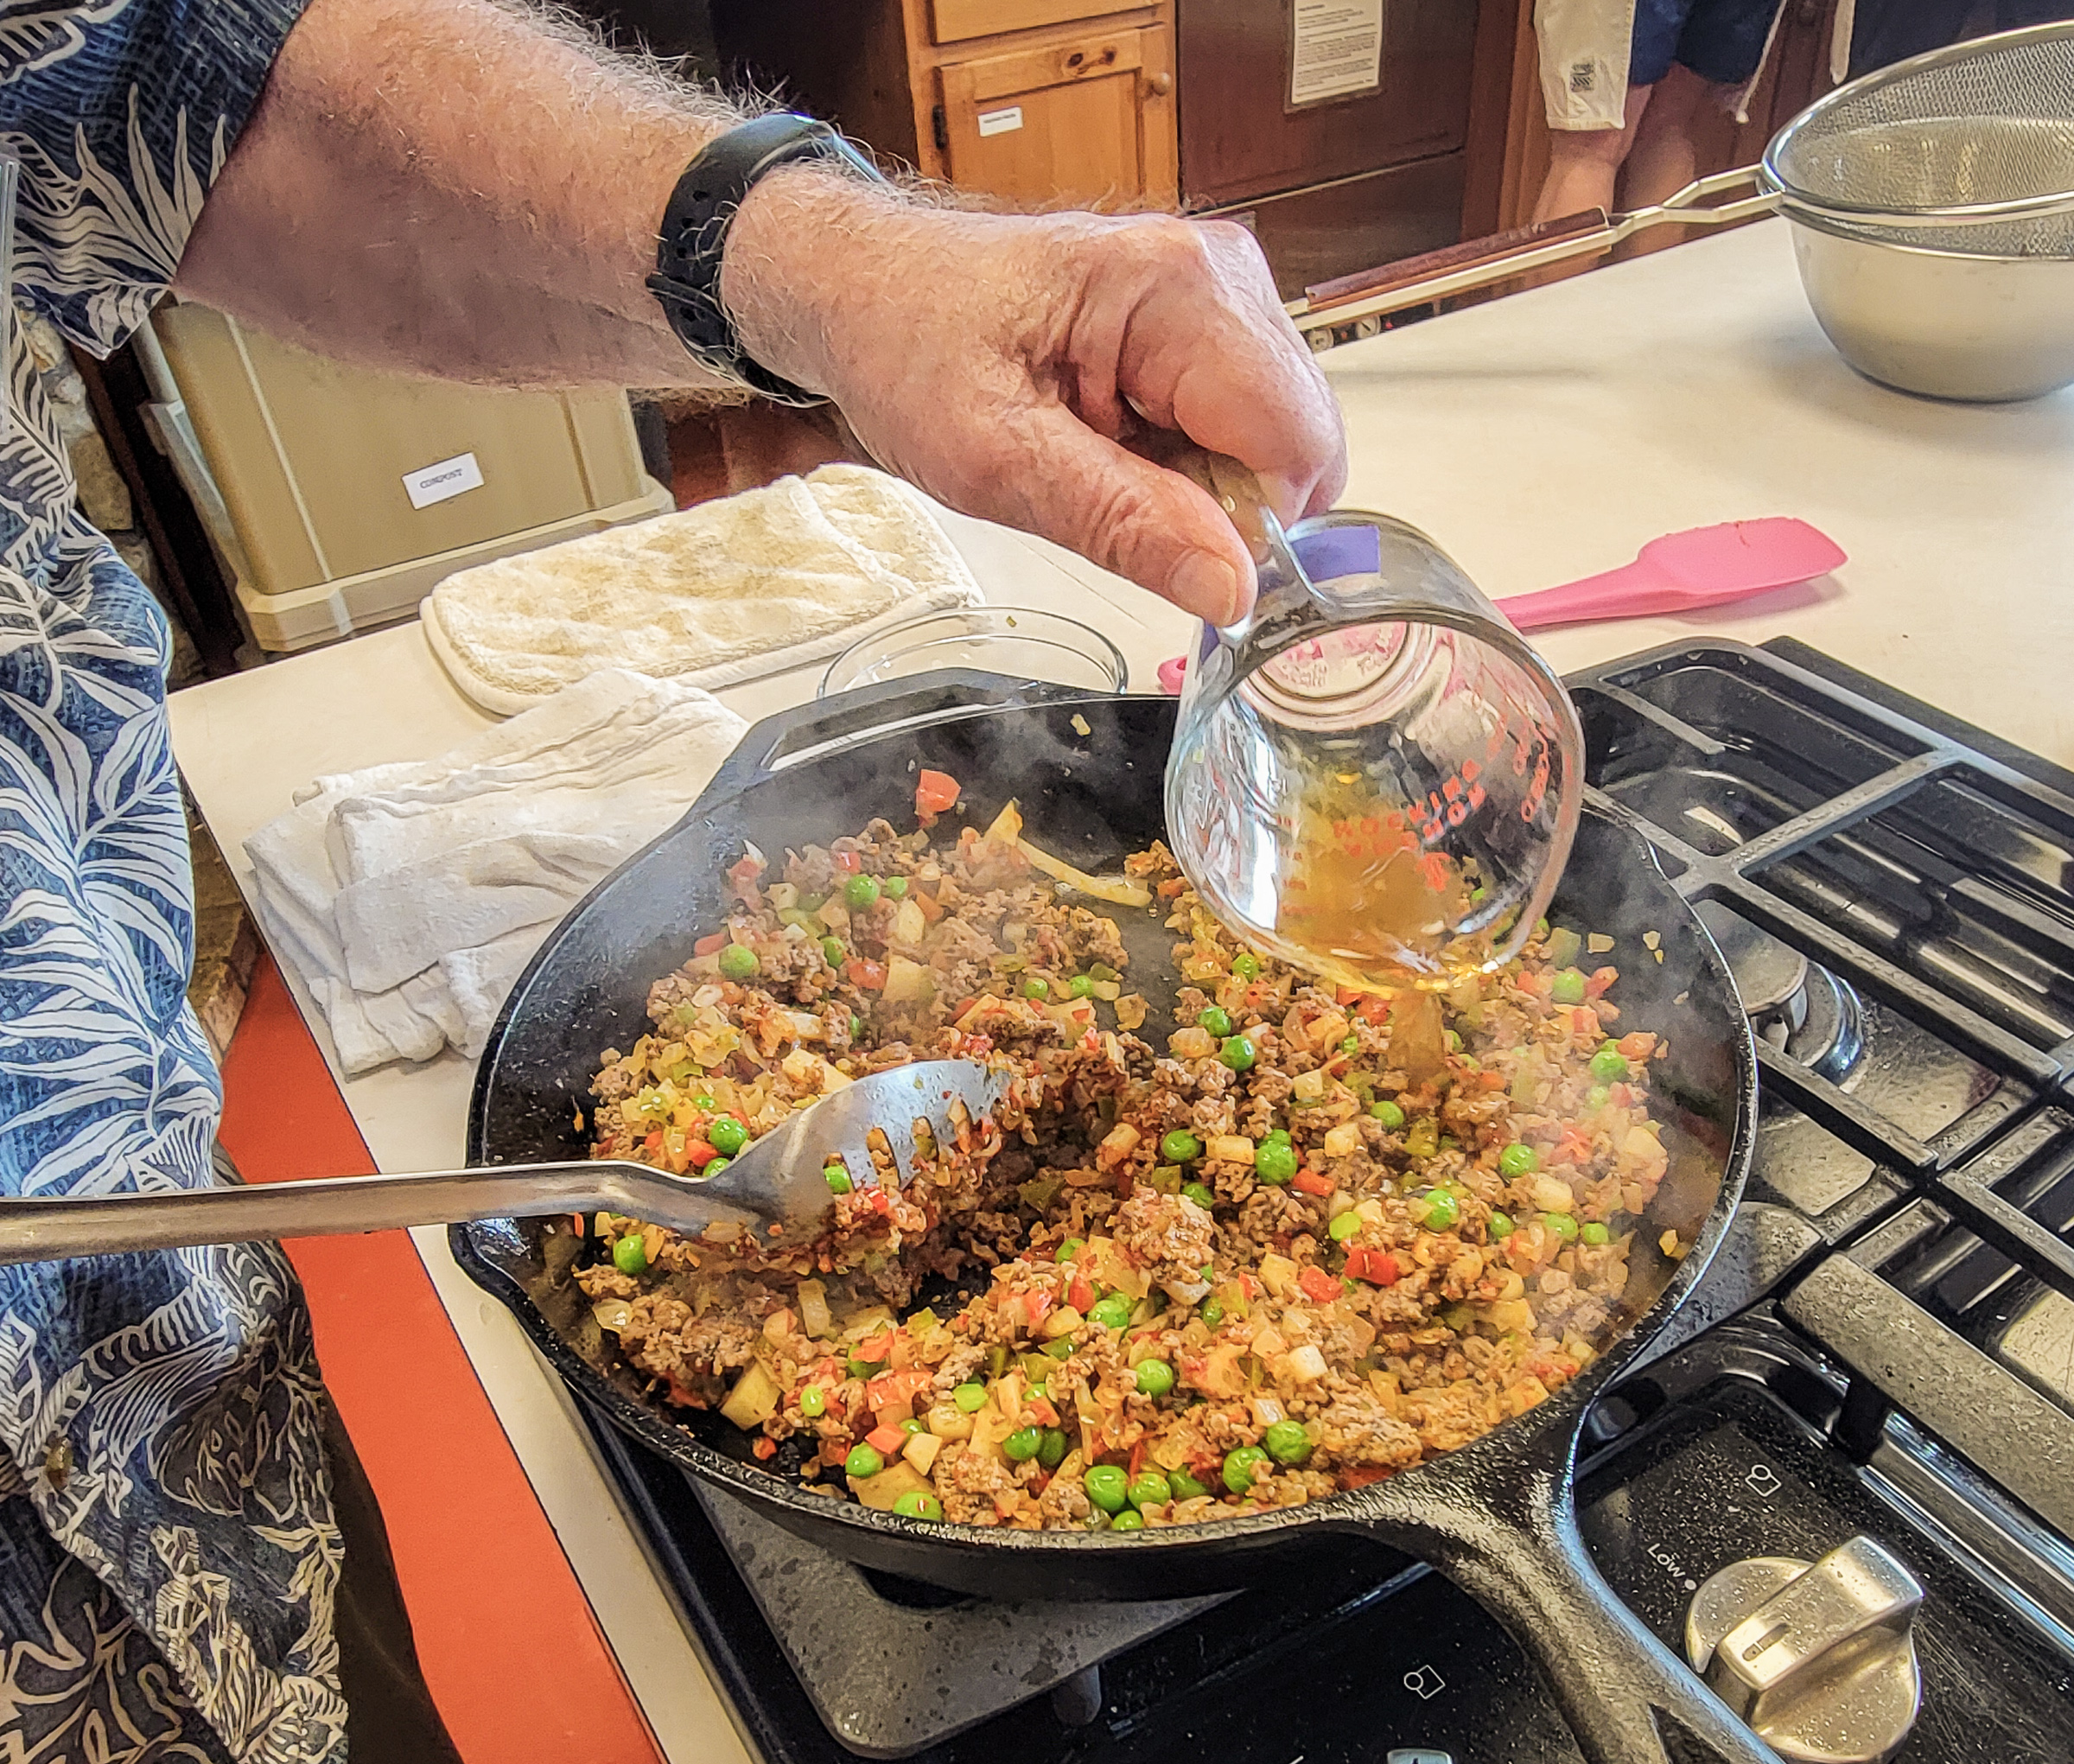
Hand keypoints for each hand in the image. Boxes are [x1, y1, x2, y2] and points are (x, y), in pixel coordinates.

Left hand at [723, 177, 1346, 624]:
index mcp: (1180, 290)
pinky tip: (1109, 440)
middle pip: (1297, 444)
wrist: (863, 290)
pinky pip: (1234, 427)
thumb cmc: (908, 346)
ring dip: (1193, 483)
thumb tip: (1229, 586)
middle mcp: (1220, 276)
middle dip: (1218, 502)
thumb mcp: (995, 458)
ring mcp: (1217, 295)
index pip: (1298, 443)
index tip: (1164, 546)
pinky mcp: (1202, 322)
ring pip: (1271, 444)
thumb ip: (1123, 523)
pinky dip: (1179, 460)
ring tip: (1096, 455)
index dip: (1247, 523)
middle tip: (1106, 487)